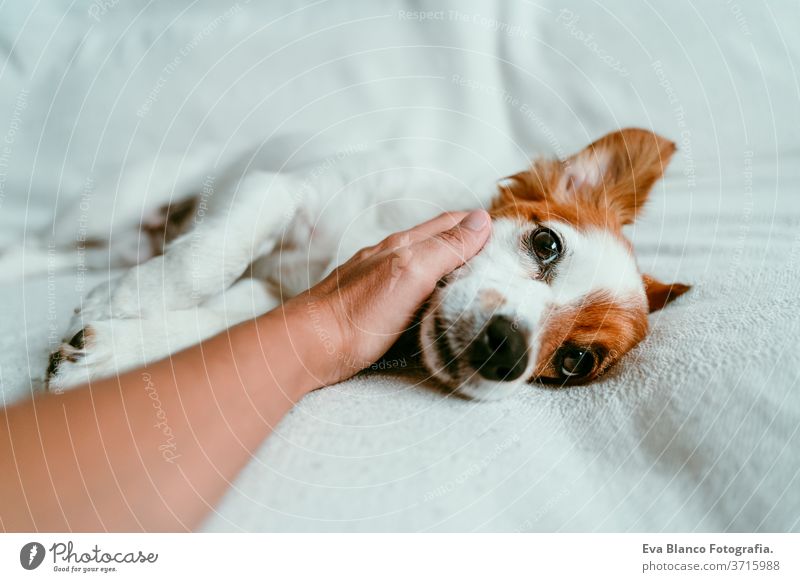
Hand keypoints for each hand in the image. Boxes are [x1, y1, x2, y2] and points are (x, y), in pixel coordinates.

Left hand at [281, 210, 491, 387]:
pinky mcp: (369, 305)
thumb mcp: (412, 273)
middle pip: (437, 239)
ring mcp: (377, 280)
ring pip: (421, 261)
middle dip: (468, 239)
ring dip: (449, 262)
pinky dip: (429, 284)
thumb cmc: (358, 314)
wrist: (308, 346)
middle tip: (499, 250)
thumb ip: (446, 247)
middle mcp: (390, 257)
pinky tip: (431, 297)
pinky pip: (407, 285)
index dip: (480, 224)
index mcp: (404, 245)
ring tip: (473, 272)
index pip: (452, 223)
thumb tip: (482, 219)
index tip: (508, 232)